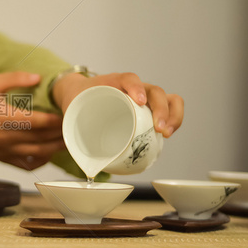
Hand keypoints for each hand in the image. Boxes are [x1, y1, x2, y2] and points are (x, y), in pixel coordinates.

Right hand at [0, 72, 63, 169]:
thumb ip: (16, 78)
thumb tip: (38, 77)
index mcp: (5, 117)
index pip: (39, 121)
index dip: (57, 120)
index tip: (69, 115)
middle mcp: (6, 136)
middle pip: (42, 138)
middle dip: (61, 133)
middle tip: (76, 127)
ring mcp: (5, 150)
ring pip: (38, 153)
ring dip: (56, 147)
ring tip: (69, 141)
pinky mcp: (4, 158)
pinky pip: (28, 164)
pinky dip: (42, 161)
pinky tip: (49, 152)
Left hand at [52, 72, 183, 137]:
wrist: (78, 92)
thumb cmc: (79, 101)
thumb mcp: (74, 111)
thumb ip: (77, 130)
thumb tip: (88, 168)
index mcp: (113, 83)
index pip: (129, 79)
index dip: (136, 88)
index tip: (139, 101)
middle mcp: (132, 87)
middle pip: (154, 90)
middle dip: (161, 109)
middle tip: (158, 128)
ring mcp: (144, 96)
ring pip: (167, 98)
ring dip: (172, 115)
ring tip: (166, 133)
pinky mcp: (149, 107)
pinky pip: (169, 108)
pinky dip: (173, 119)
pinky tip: (166, 134)